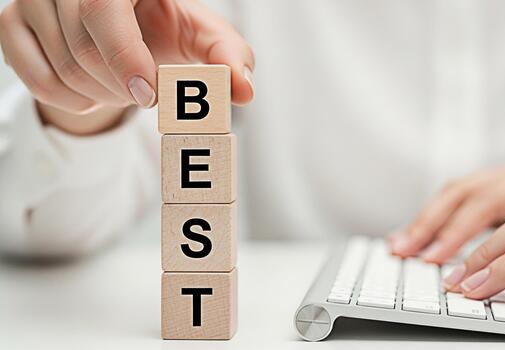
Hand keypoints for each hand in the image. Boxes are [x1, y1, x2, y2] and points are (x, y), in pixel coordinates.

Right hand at [0, 0, 253, 132]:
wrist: (124, 29)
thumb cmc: (165, 27)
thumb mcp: (200, 36)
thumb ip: (228, 56)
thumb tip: (243, 90)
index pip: (102, 9)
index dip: (124, 56)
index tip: (149, 94)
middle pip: (83, 51)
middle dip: (122, 87)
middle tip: (147, 93)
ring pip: (63, 71)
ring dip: (104, 96)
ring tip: (126, 86)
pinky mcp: (11, 24)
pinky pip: (37, 82)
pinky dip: (74, 100)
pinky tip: (96, 90)